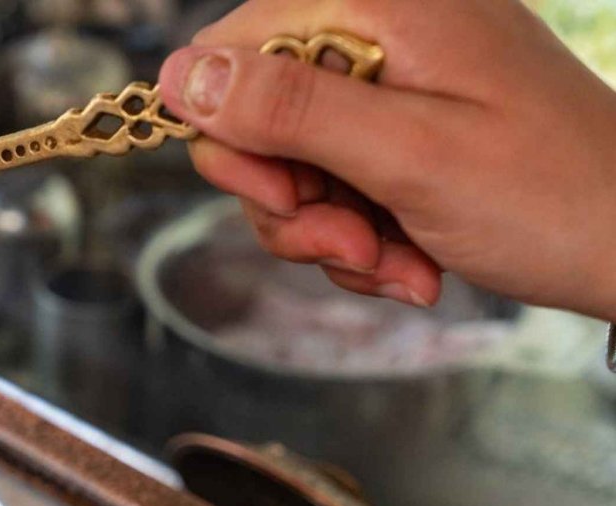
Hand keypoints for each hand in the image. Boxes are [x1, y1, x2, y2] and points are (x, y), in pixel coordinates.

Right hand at [158, 0, 615, 318]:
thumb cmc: (547, 194)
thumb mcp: (405, 156)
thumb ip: (287, 109)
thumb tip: (176, 75)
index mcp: (380, 4)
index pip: (233, 51)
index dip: (236, 138)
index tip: (289, 199)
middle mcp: (382, 26)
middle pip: (254, 115)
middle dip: (290, 200)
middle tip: (351, 244)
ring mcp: (396, 77)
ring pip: (289, 163)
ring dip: (327, 233)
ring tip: (394, 262)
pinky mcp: (406, 122)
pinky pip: (333, 184)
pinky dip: (358, 236)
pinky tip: (409, 261)